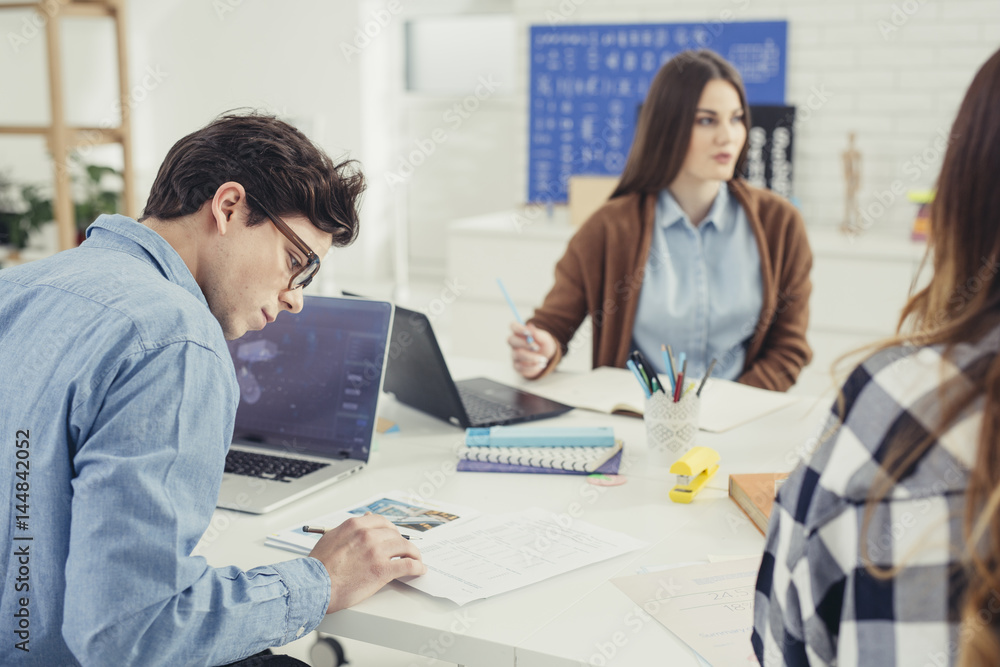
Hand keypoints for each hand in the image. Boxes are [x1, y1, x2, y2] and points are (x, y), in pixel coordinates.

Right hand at [308, 513, 425, 613]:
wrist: (313, 586)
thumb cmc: (318, 567)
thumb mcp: (330, 538)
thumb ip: (347, 531)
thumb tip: (359, 526)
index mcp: (355, 526)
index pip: (382, 522)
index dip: (391, 530)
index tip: (394, 536)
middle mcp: (367, 535)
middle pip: (395, 534)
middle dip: (402, 543)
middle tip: (405, 550)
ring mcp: (376, 551)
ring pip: (405, 547)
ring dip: (413, 554)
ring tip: (416, 560)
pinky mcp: (382, 569)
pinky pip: (408, 565)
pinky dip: (417, 567)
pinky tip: (419, 570)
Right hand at [507, 322, 556, 378]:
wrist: (545, 360)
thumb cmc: (542, 346)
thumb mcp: (544, 339)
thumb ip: (537, 333)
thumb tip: (529, 326)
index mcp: (520, 333)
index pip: (513, 326)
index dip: (519, 329)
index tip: (529, 333)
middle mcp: (514, 343)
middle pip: (511, 340)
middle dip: (525, 344)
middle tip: (537, 347)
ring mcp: (514, 355)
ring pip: (518, 354)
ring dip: (532, 357)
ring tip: (544, 359)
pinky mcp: (516, 366)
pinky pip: (521, 366)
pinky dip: (533, 366)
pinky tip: (541, 365)